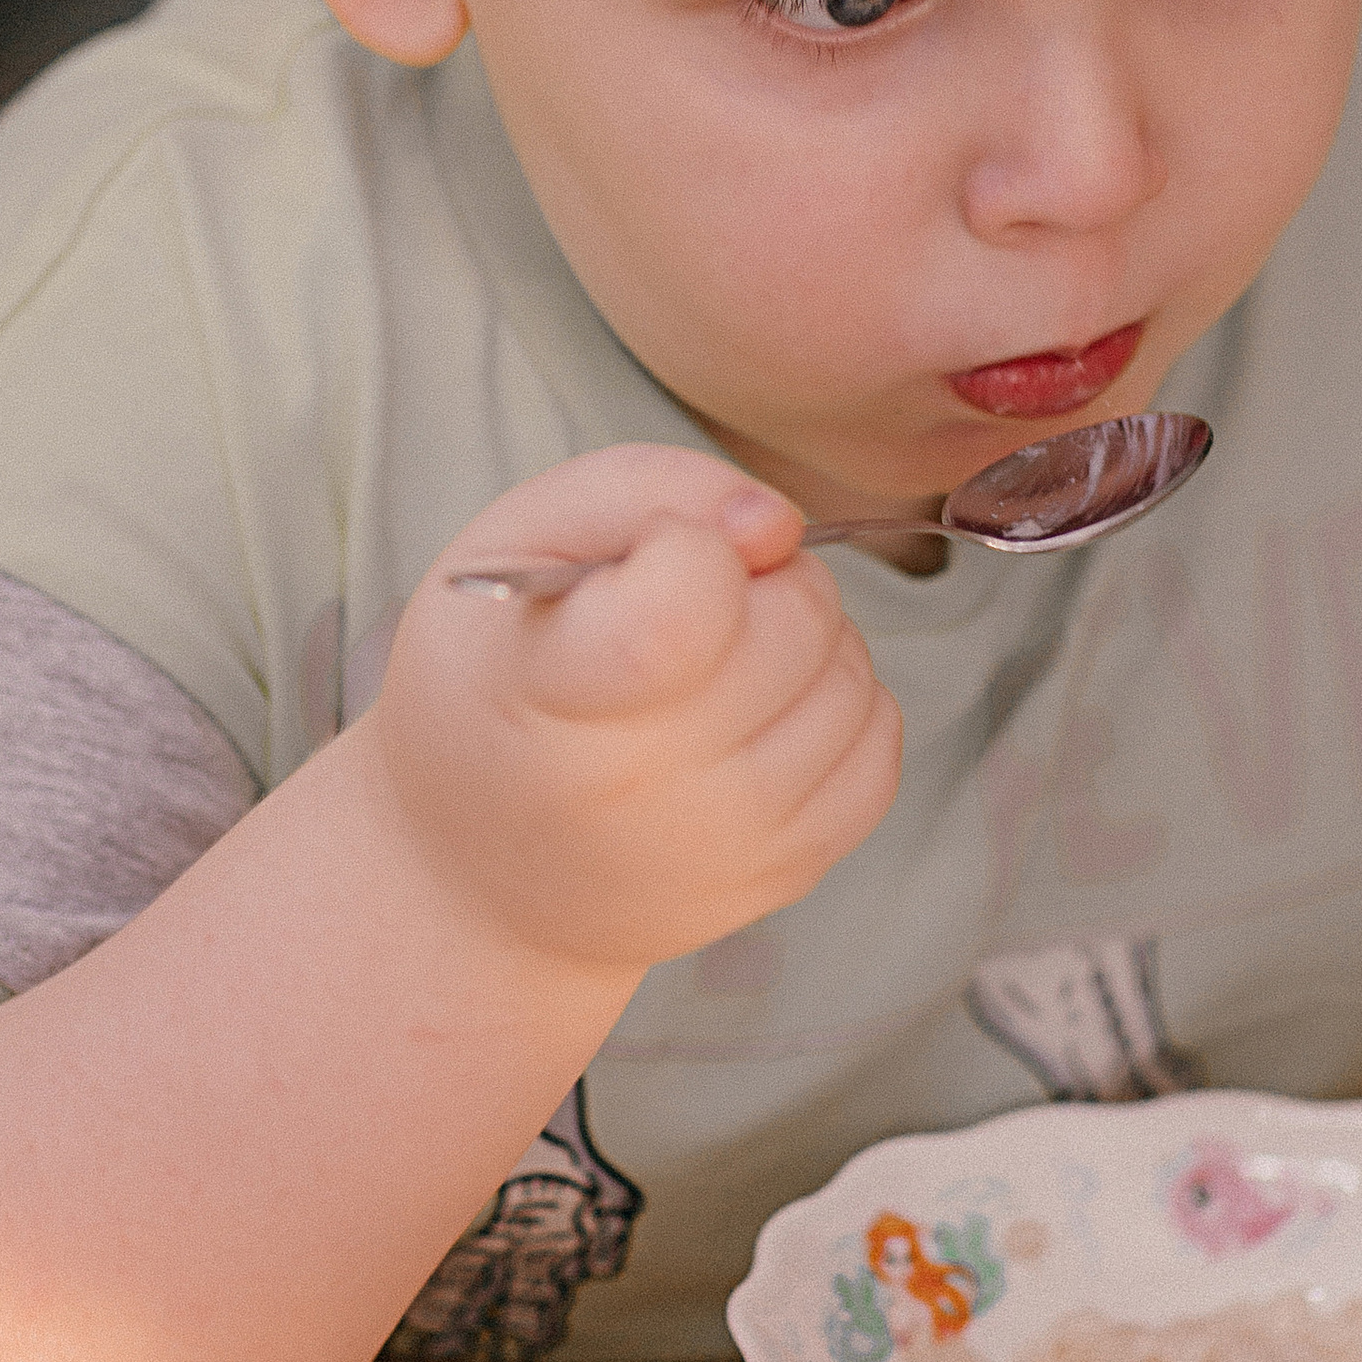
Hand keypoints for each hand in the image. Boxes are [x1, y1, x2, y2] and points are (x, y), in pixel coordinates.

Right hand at [364, 443, 902, 978]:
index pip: (688, 605)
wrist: (481, 873)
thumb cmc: (496, 680)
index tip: (643, 562)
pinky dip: (836, 704)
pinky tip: (758, 713)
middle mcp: (648, 786)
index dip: (688, 545)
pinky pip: (879, 740)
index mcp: (558, 693)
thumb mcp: (518, 544)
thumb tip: (778, 525)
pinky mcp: (788, 870)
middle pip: (796, 619)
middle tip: (686, 607)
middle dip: (758, 579)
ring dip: (802, 641)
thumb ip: (649, 488)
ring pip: (851, 675)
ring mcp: (727, 841)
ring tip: (716, 664)